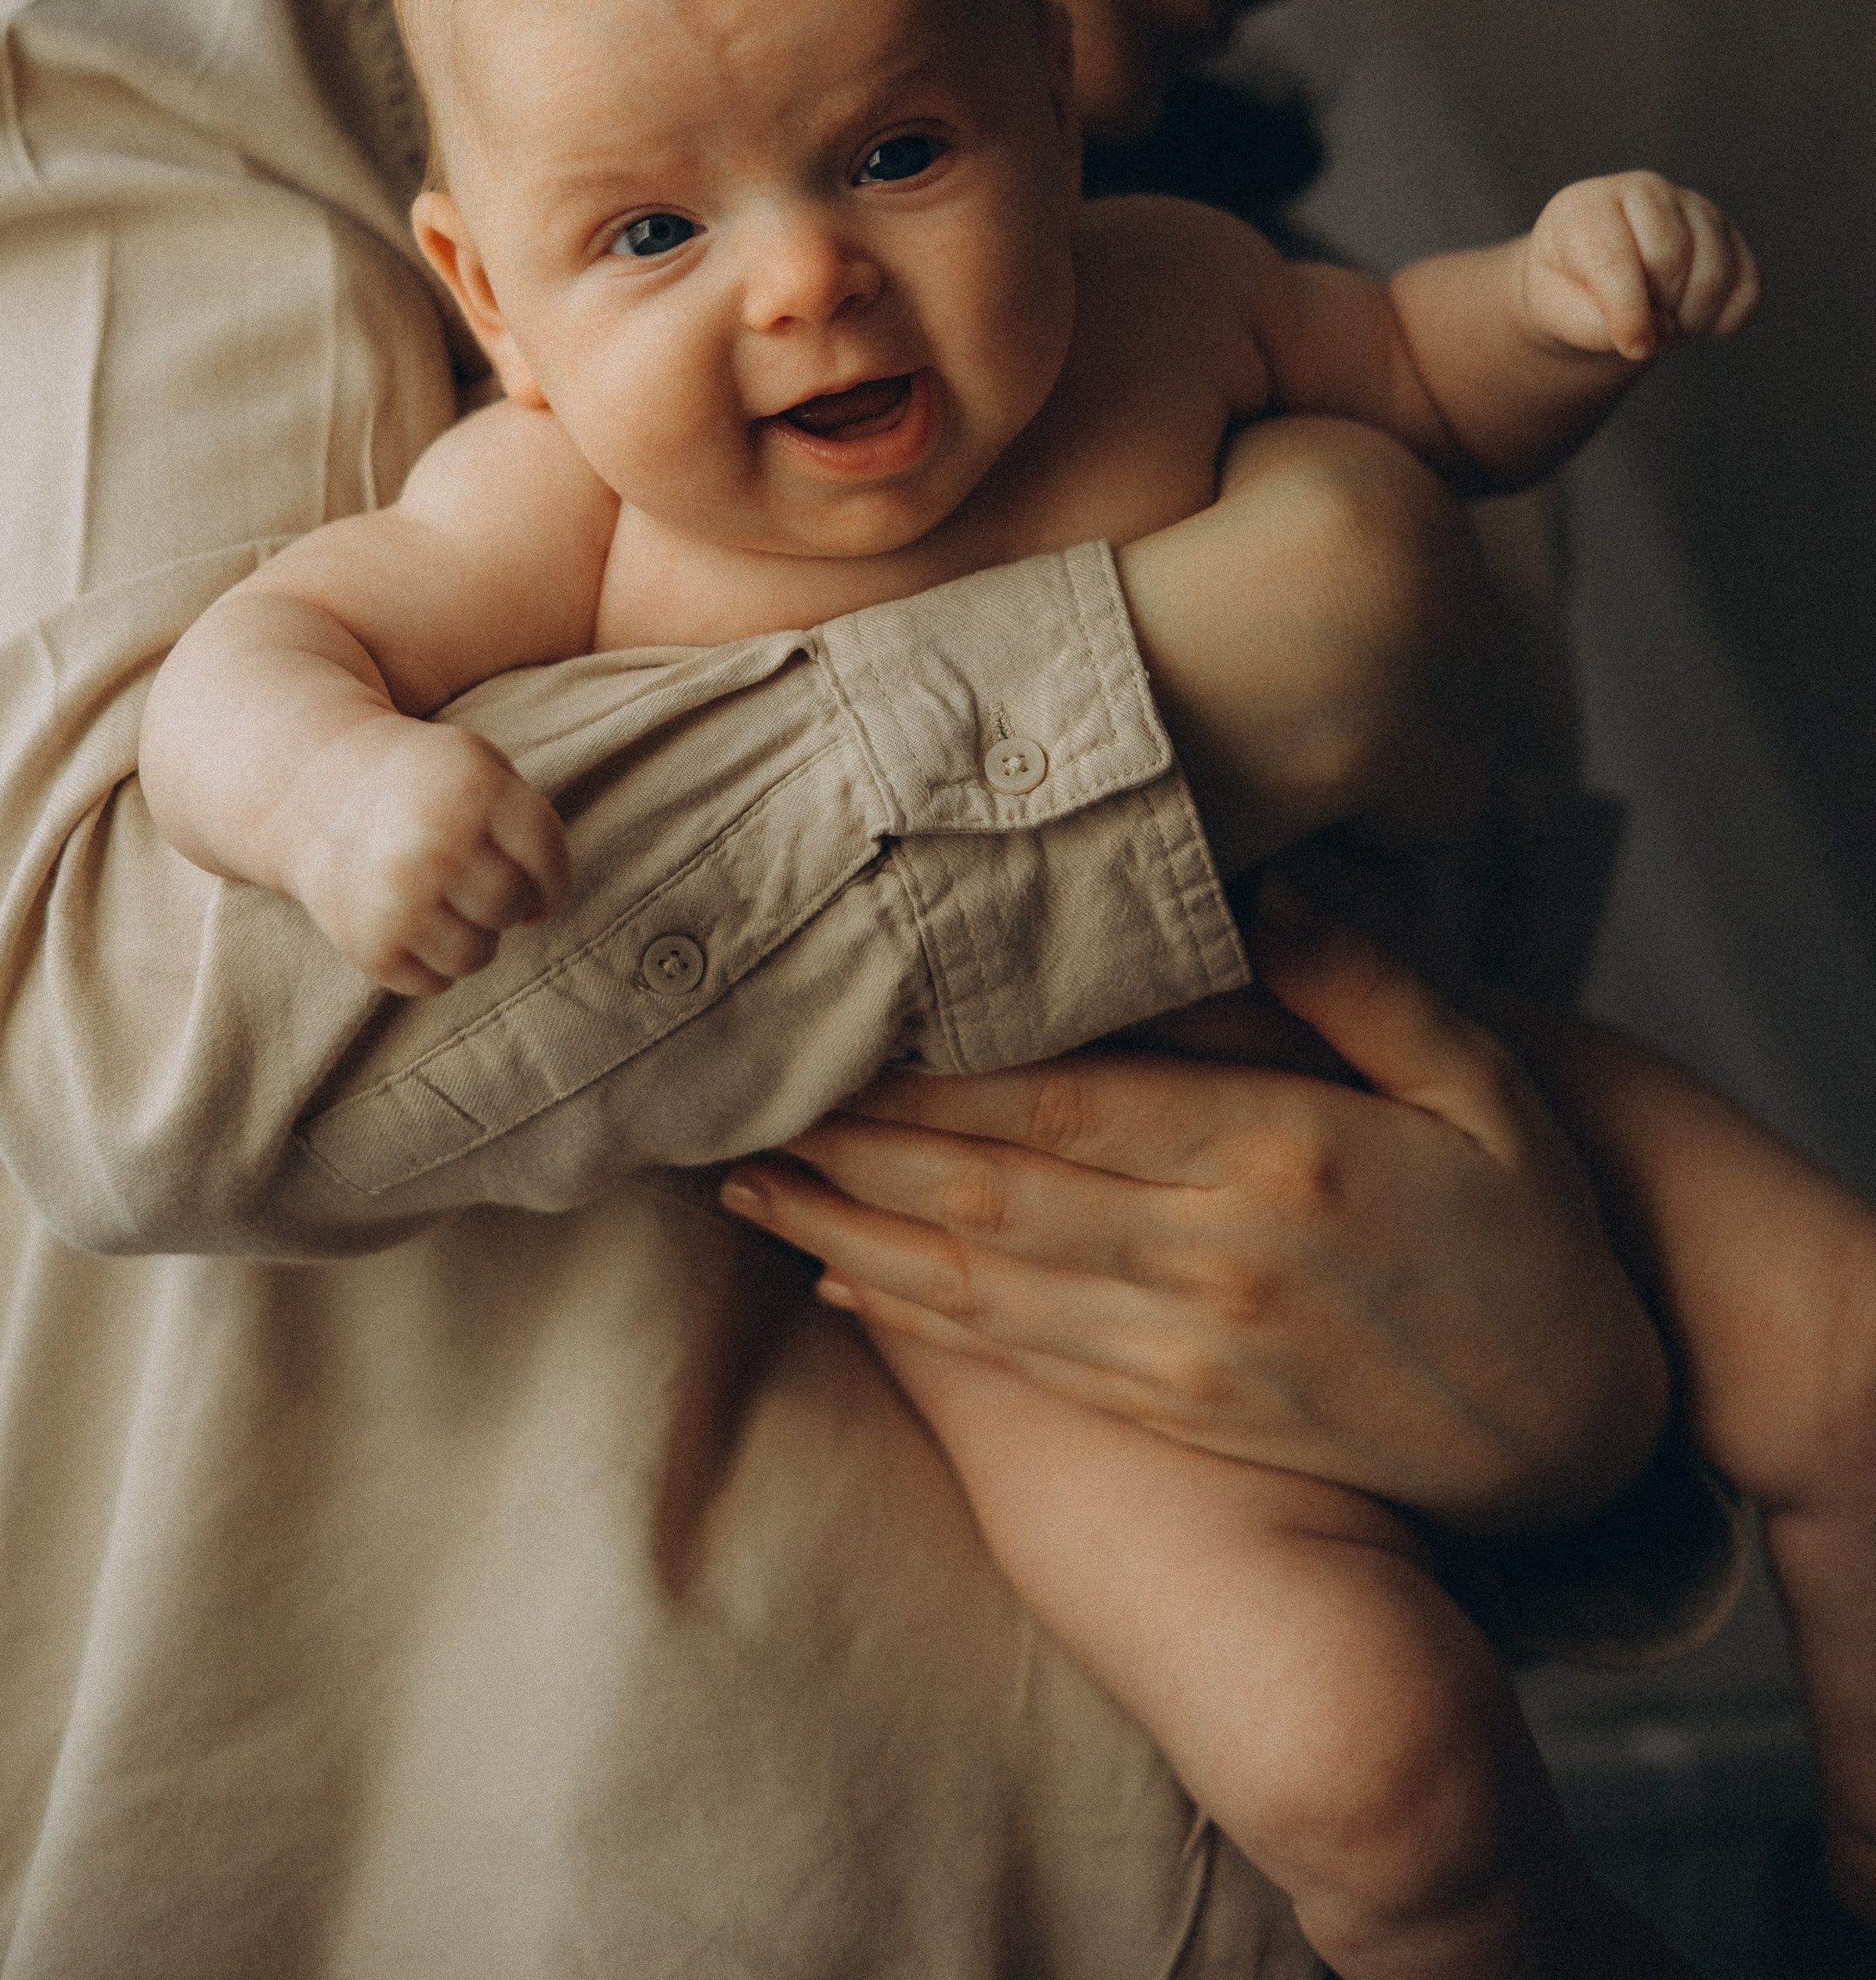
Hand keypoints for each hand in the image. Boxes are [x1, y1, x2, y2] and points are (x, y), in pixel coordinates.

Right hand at [280, 712, 570, 993]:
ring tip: (442, 904)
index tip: (538, 889)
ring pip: (477, 956)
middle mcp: (436, 844)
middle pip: (511, 907)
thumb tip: (540, 906)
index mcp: (474, 791)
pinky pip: (434, 983)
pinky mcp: (369, 946)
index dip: (553, 882)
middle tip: (474, 886)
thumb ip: (528, 821)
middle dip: (505, 904)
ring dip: (471, 938)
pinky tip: (410, 923)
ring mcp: (399, 899)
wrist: (316, 794)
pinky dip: (431, 963)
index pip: (546, 859)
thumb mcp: (479, 765)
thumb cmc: (421, 785)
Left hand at [720, 910, 1669, 1534]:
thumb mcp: (1483, 1083)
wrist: (1577, 1439)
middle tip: (739, 1091)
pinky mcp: (1178, 1414)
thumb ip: (1368, 980)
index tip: (833, 1021)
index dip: (927, 1070)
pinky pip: (1017, 1363)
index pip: (1060, 1099)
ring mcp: (1187, 1354)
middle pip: (986, 1191)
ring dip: (846, 1232)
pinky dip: (916, 1321)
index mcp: (1281, 1157)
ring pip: (976, 1286)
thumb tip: (1267, 878)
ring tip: (745, 1184)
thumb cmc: (1529, 1231)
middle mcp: (1213, 1262)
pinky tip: (839, 1284)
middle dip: (849, 1144)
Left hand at [1524, 171, 1759, 361]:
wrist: (1593, 284)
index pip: (1615, 258)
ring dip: (1693, 316)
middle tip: (1642, 325)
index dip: (1629, 313)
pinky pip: (1748, 283)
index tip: (1633, 347)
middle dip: (1659, 308)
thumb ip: (1596, 326)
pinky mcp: (1728, 233)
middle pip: (1671, 256)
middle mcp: (1642, 191)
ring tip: (1665, 323)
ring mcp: (1691, 206)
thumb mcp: (1559, 313)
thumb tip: (1662, 329)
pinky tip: (1698, 322)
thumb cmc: (1569, 295)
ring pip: (1715, 268)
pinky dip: (1728, 318)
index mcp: (1585, 207)